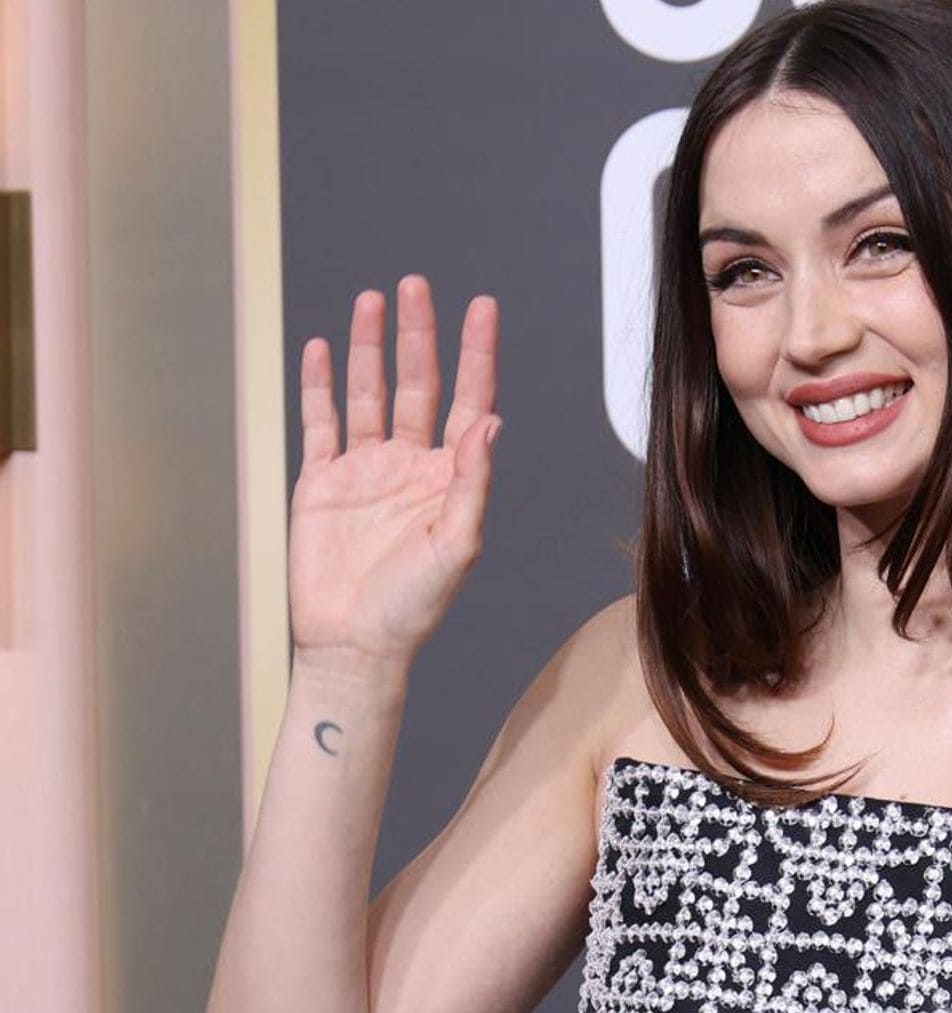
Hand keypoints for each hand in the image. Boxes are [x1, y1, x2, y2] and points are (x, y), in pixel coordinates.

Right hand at [288, 274, 502, 669]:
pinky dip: (319, 385)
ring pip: (369, 393)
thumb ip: (472, 483)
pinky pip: (321, 423)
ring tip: (372, 300)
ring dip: (369, 347)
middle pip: (418, 383)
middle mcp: (410, 465)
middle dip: (418, 334)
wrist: (352, 645)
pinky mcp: (322, 483)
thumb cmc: (412, 607)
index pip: (469, 400)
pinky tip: (320, 348)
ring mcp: (365, 470)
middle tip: (416, 284)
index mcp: (449, 477)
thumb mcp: (455, 546)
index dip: (477, 354)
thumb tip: (489, 423)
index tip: (483, 307)